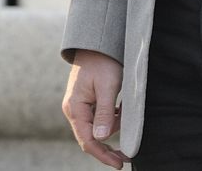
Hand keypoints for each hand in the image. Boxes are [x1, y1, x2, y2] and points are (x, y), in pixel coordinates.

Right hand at [62, 50, 126, 167]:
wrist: (97, 43)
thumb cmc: (102, 62)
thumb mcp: (107, 86)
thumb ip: (104, 113)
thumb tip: (102, 138)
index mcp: (75, 108)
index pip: (87, 140)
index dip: (103, 155)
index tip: (119, 163)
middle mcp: (74, 110)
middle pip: (90, 138)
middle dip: (108, 148)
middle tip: (126, 157)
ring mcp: (79, 106)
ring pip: (97, 129)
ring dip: (114, 126)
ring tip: (127, 114)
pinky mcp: (87, 102)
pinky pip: (99, 118)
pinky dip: (112, 118)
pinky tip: (121, 110)